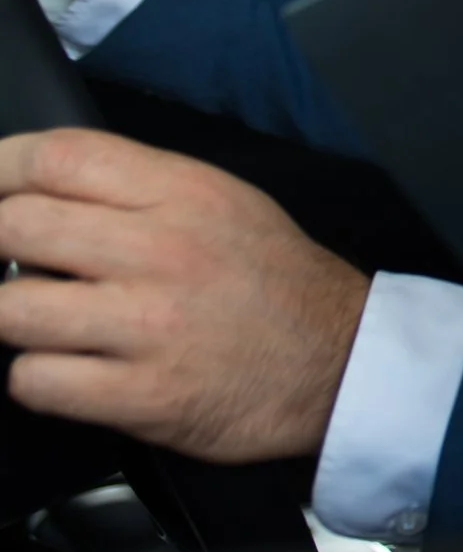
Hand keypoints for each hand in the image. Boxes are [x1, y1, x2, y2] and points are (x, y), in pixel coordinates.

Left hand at [0, 130, 369, 462]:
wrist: (339, 361)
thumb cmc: (276, 282)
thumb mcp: (226, 202)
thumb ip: (140, 189)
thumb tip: (45, 190)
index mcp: (184, 193)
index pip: (60, 156)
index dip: (1, 168)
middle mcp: (163, 251)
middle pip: (17, 225)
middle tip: (16, 260)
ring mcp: (149, 325)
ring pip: (10, 309)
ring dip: (16, 316)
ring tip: (49, 320)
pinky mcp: (142, 395)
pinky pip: (35, 381)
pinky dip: (39, 377)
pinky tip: (71, 368)